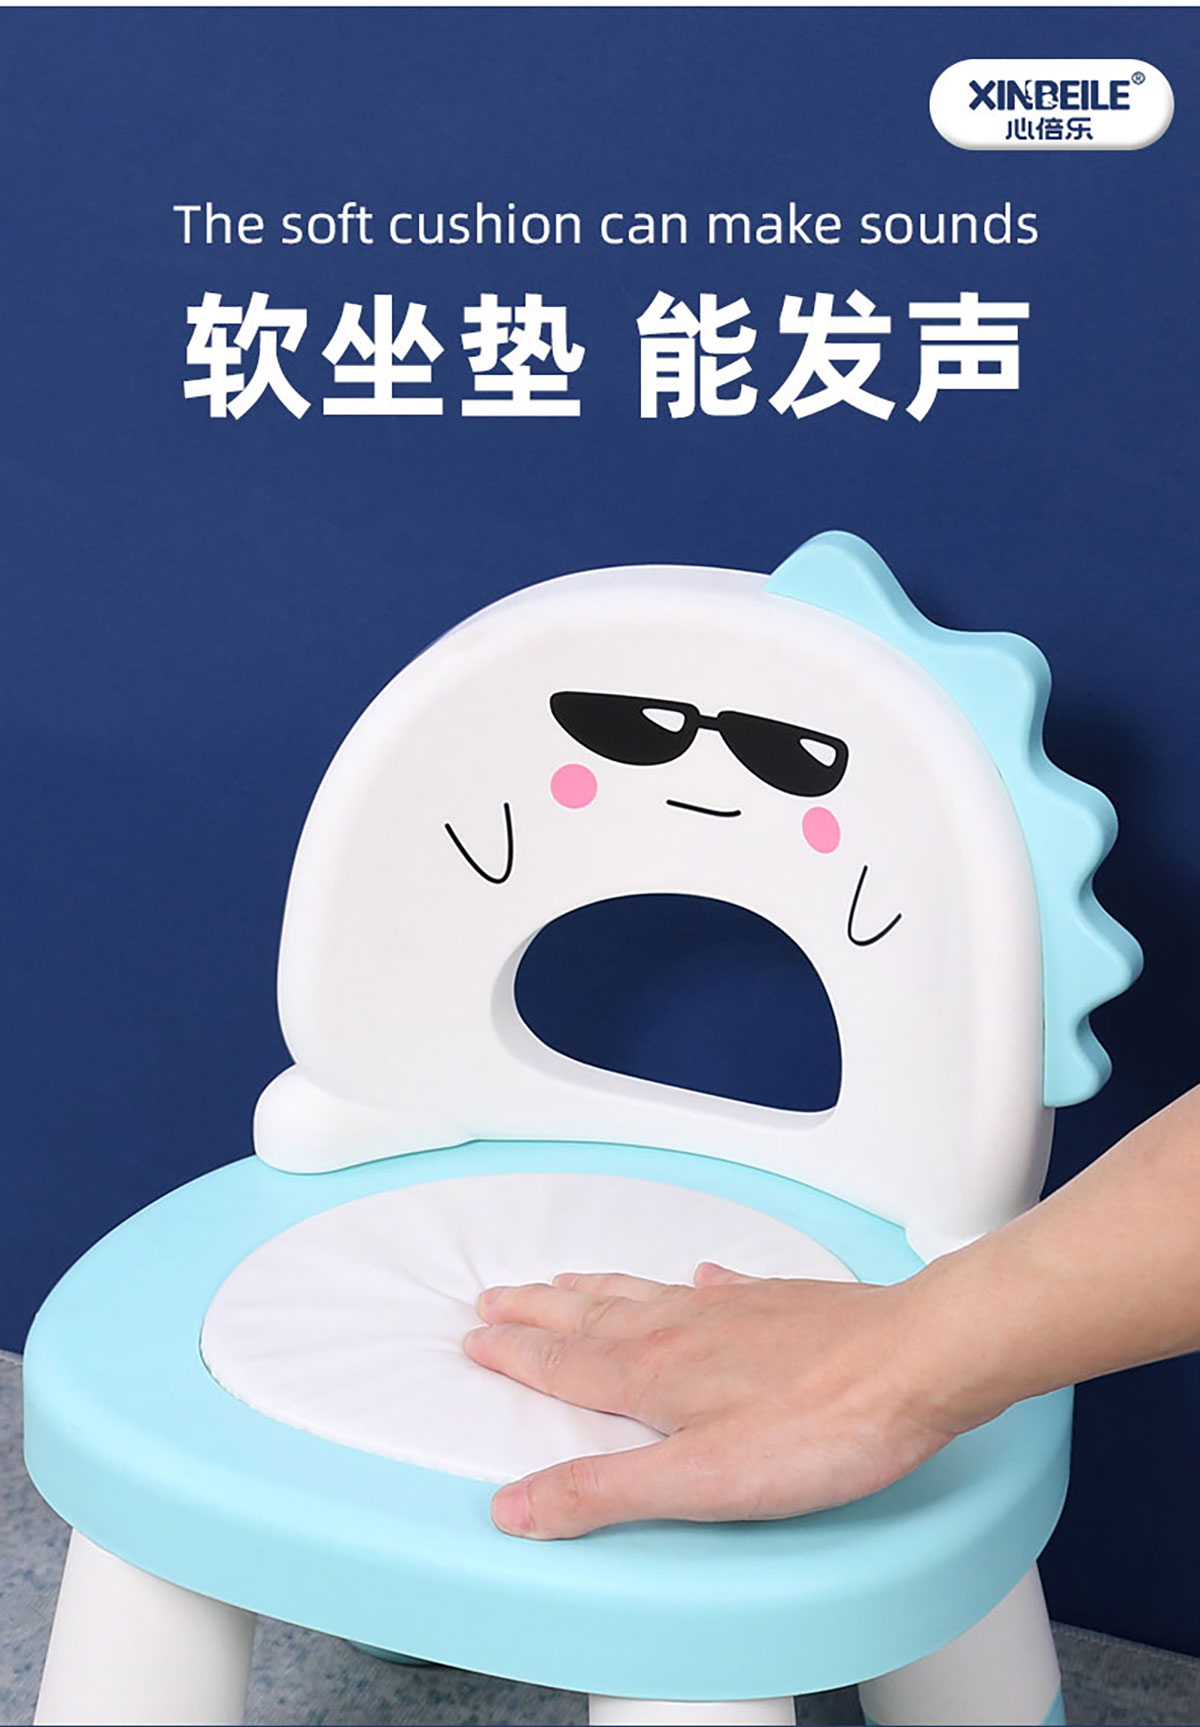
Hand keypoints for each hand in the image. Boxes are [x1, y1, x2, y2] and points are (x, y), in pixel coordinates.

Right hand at [463, 1263, 965, 1538]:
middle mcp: (683, 1329)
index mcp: (654, 1374)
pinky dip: (699, 1280)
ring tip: (566, 1281)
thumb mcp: (700, 1481)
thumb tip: (515, 1507)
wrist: (914, 1361)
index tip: (475, 1337)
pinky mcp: (782, 1305)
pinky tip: (703, 1274)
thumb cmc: (820, 1425)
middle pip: (592, 1317)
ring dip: (597, 1289)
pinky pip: (723, 1285)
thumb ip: (604, 1492)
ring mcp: (734, 1312)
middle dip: (538, 1312)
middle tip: (496, 1296)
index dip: (514, 1354)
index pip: (563, 1363)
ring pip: (646, 1294)